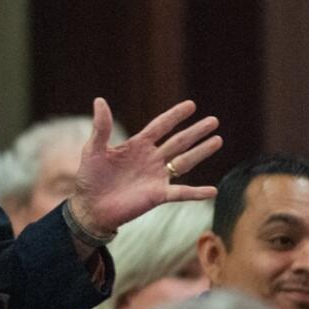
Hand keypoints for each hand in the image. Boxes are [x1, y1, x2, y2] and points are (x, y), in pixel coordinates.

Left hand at [70, 98, 220, 235]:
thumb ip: (101, 127)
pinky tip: (213, 191)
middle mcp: (151, 159)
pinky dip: (197, 193)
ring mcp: (156, 177)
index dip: (175, 116)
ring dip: (201, 152)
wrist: (89, 207)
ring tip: (218, 140)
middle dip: (195, 131)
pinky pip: (181, 192)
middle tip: (214, 120)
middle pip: (178, 142)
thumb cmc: (89, 178)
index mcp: (137, 146)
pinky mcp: (157, 195)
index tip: (191, 105)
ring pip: (184, 162)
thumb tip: (100, 100)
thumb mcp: (94, 149)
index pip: (160, 126)